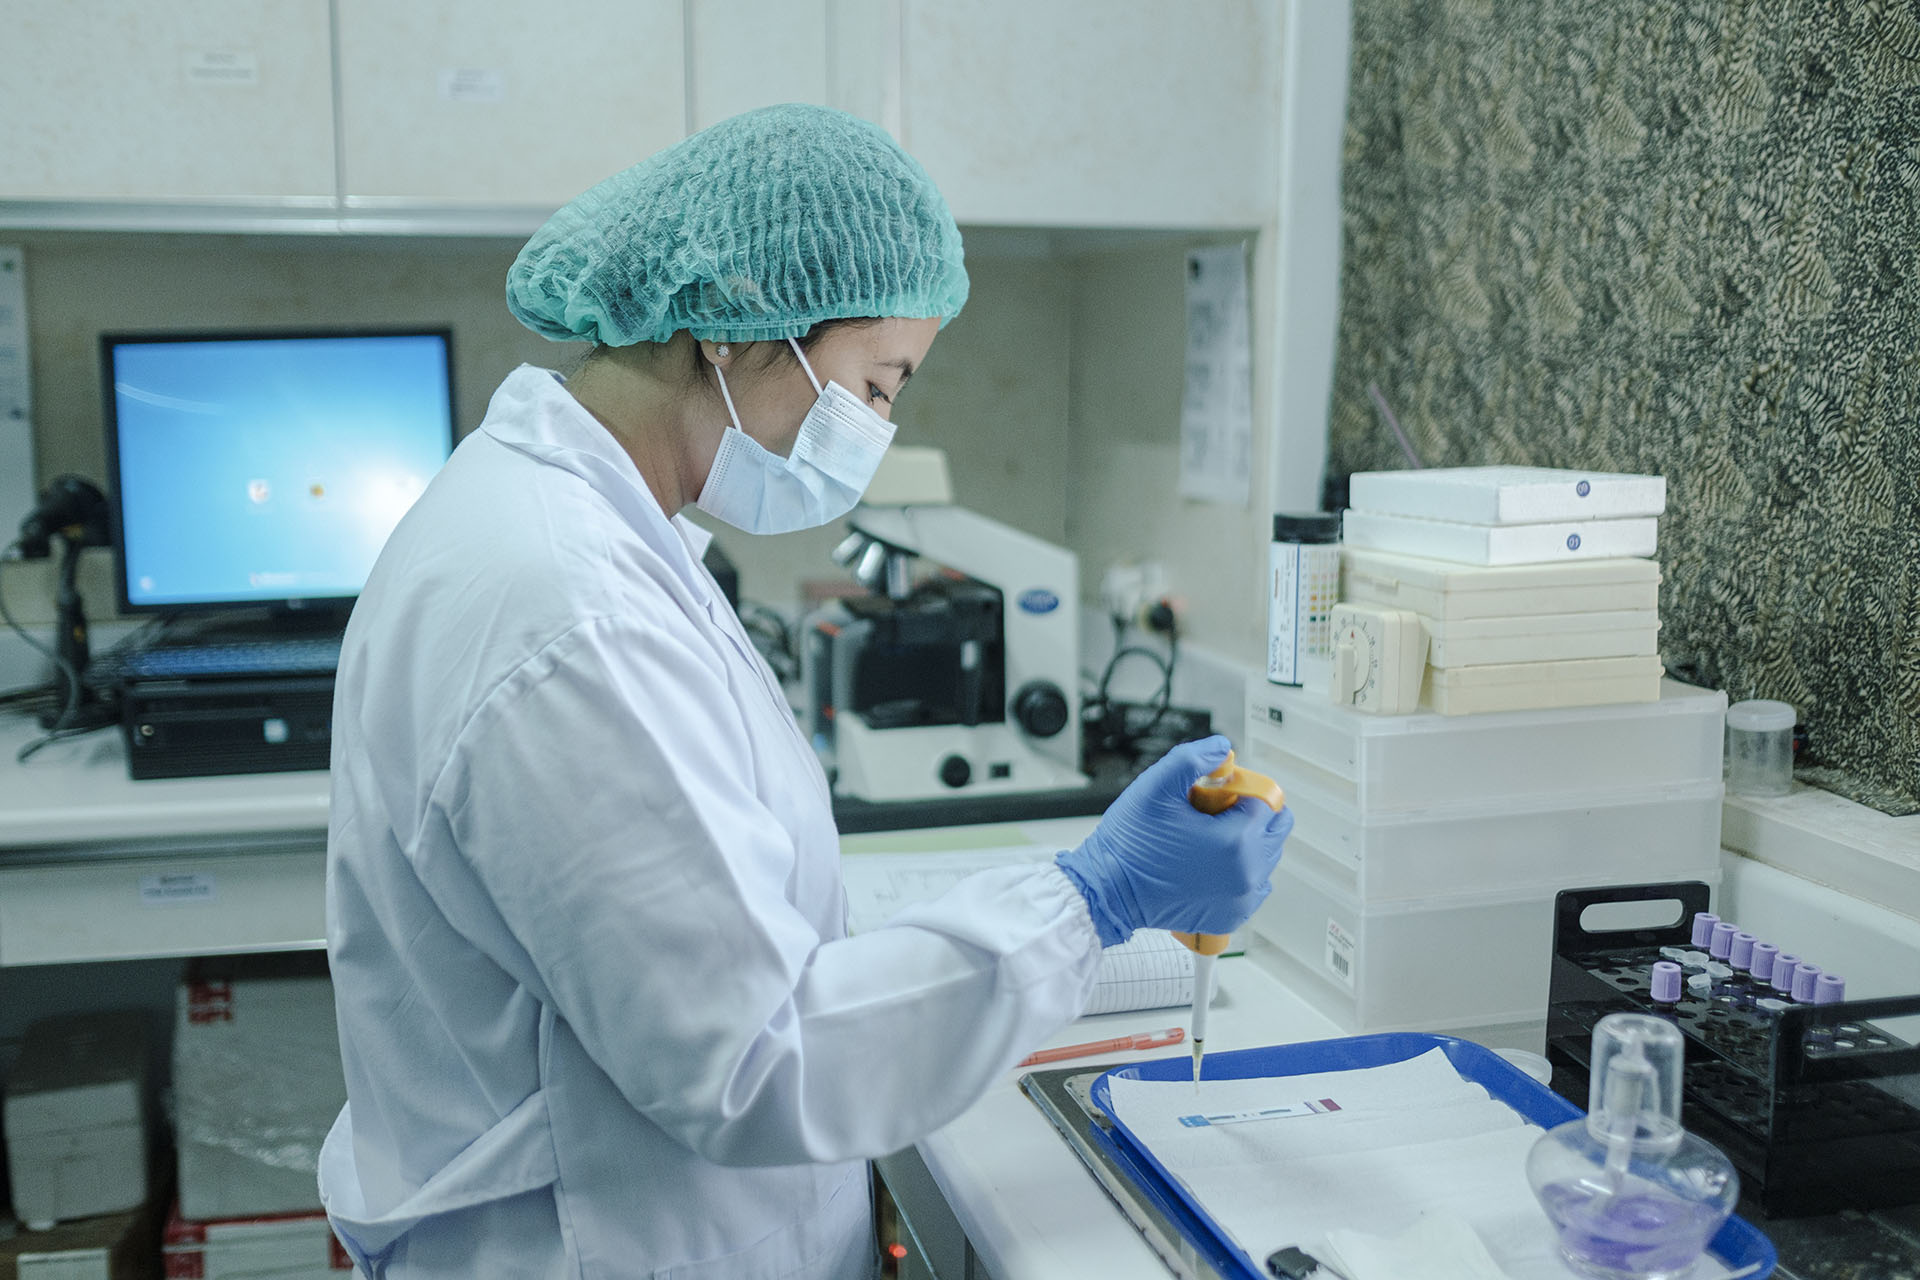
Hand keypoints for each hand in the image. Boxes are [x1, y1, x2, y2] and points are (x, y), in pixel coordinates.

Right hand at [1056, 736, 1292, 946]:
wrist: (1108, 891)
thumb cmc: (1129, 845)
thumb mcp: (1156, 786)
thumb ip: (1193, 758)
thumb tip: (1221, 748)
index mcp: (1236, 841)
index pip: (1265, 800)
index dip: (1240, 789)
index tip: (1213, 793)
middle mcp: (1247, 873)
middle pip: (1275, 828)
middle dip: (1250, 814)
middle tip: (1211, 813)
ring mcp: (1241, 898)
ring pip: (1267, 855)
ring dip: (1246, 841)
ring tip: (1205, 838)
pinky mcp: (1232, 915)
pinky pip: (1255, 883)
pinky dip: (1240, 870)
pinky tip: (1210, 862)